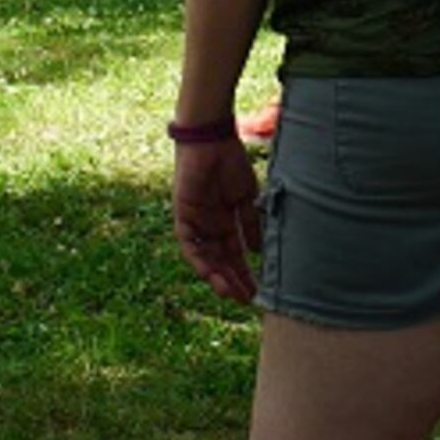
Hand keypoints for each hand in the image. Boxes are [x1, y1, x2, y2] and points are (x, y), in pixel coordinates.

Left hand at [171, 133, 261, 302]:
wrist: (213, 139)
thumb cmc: (231, 162)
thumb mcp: (246, 197)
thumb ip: (250, 224)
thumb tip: (257, 251)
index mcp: (225, 221)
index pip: (234, 254)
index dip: (244, 273)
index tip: (256, 291)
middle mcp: (208, 225)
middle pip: (219, 260)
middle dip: (232, 280)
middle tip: (245, 300)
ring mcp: (195, 221)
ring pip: (204, 256)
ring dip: (216, 275)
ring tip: (230, 293)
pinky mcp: (182, 214)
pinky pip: (187, 242)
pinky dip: (198, 258)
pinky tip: (210, 272)